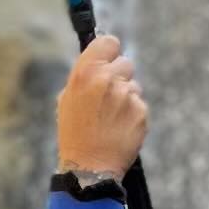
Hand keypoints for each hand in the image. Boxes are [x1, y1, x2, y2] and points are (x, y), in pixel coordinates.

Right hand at [56, 34, 147, 179]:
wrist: (89, 167)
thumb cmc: (75, 132)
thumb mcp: (68, 99)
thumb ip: (85, 75)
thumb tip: (101, 62)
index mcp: (85, 72)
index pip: (109, 42)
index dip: (110, 51)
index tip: (109, 60)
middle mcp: (107, 79)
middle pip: (126, 63)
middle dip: (119, 77)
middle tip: (109, 97)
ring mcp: (127, 96)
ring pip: (134, 85)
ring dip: (127, 97)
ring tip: (112, 118)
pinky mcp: (141, 112)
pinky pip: (140, 104)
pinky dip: (133, 114)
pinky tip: (120, 127)